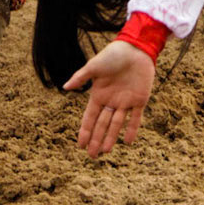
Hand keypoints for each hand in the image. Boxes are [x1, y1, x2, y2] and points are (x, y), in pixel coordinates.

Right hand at [63, 40, 155, 157]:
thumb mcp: (94, 66)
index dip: (85, 131)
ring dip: (111, 137)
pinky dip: (132, 129)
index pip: (90, 117)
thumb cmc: (112, 55)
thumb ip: (81, 77)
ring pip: (116, 124)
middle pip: (102, 124)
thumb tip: (64, 87)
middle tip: (92, 156)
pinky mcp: (139, 100)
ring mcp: (125, 102)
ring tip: (105, 151)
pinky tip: (127, 141)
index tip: (80, 145)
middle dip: (96, 140)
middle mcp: (111, 101)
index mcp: (99, 94)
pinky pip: (135, 118)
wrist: (135, 48)